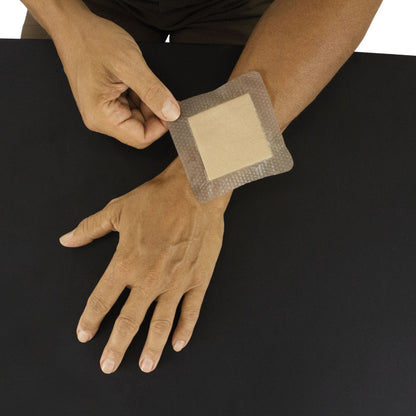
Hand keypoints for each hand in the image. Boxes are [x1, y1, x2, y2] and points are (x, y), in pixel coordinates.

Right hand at [52, 7, 179, 147]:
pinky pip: (132, 107)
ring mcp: (103, 111)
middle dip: (154, 111)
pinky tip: (134, 79)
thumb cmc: (91, 40)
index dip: (161, 126)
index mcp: (102, 117)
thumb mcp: (130, 65)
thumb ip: (153, 92)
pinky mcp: (107, 103)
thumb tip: (171, 113)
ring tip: (139, 79)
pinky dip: (140, 95)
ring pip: (138, 118)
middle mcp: (100, 119)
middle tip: (157, 88)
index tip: (171, 110)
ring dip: (147, 101)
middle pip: (140, 129)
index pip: (141, 139)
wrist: (73, 25)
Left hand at [59, 159, 230, 372]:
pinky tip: (178, 342)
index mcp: (126, 262)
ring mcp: (176, 282)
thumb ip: (90, 228)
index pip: (102, 299)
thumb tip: (67, 239)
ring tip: (145, 365)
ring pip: (161, 323)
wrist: (195, 191)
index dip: (90, 319)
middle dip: (117, 345)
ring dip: (152, 347)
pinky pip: (191, 310)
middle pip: (129, 320)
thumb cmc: (157, 199)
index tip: (85, 334)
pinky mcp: (198, 279)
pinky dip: (184, 328)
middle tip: (108, 365)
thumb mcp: (117, 210)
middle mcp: (149, 279)